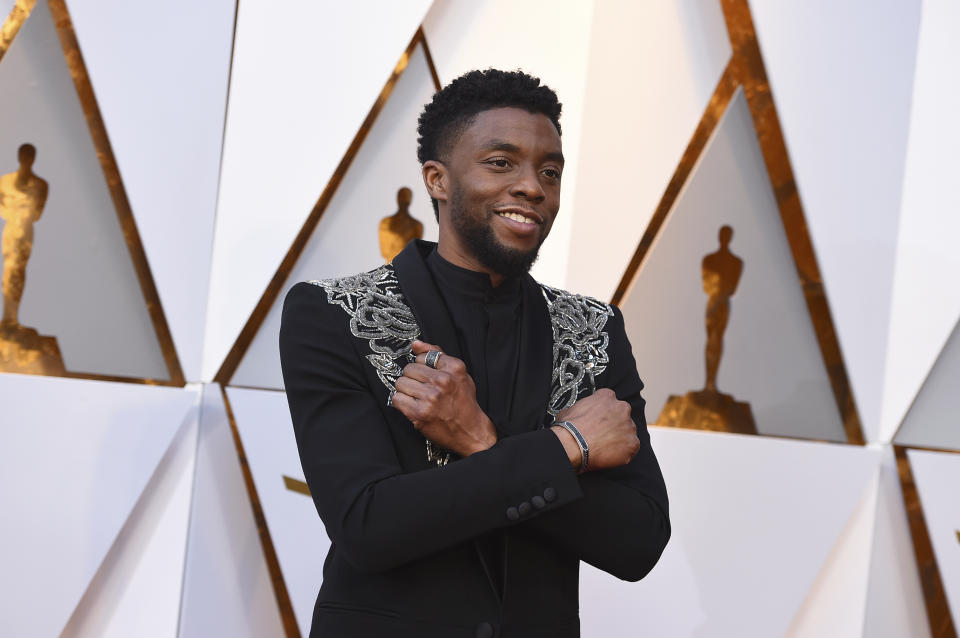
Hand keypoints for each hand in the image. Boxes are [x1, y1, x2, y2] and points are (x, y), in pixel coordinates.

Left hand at [391, 340, 496, 456]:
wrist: (471, 431)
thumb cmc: (464, 403)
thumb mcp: (459, 374)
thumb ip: (438, 355)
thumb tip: (416, 344)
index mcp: (454, 368)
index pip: (423, 356)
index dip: (423, 367)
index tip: (428, 376)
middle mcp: (443, 381)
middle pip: (409, 369)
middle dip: (413, 378)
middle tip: (422, 388)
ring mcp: (430, 397)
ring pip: (401, 383)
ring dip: (406, 390)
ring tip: (418, 397)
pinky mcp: (419, 413)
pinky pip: (397, 399)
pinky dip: (401, 402)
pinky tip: (412, 406)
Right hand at [552, 388, 639, 471]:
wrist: (573, 445)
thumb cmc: (568, 428)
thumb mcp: (571, 409)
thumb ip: (584, 408)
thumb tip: (580, 415)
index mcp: (607, 396)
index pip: (610, 401)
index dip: (604, 412)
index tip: (599, 421)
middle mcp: (622, 408)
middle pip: (622, 415)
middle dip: (615, 424)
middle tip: (603, 434)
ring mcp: (629, 426)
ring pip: (628, 432)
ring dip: (620, 438)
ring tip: (604, 447)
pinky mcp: (633, 443)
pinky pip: (631, 448)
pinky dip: (623, 452)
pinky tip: (609, 455)